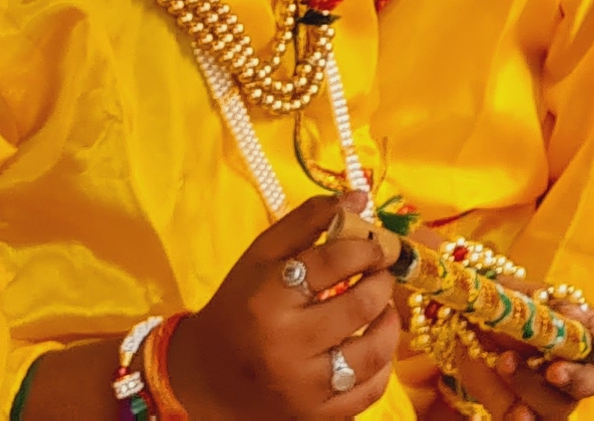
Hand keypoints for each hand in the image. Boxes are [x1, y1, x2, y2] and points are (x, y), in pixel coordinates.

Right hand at [165, 195, 405, 418]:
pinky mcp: (314, 417)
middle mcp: (286, 346)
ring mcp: (303, 388)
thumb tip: (359, 195)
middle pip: (361, 306)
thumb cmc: (238, 308)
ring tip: (381, 309)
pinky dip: (381, 366)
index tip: (374, 245)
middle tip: (379, 275)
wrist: (204, 379)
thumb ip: (308, 221)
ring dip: (389, 324)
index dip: (367, 246)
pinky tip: (371, 346)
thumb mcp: (260, 258)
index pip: (336, 261)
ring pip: (374, 353)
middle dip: (381, 282)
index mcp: (268, 299)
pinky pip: (369, 392)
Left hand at [442, 298, 593, 418]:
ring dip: (533, 389)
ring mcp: (551, 396)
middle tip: (554, 372)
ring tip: (504, 362)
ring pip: (559, 406)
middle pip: (590, 382)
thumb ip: (529, 304)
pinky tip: (518, 414)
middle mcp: (573, 368)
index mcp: (580, 330)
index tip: (571, 324)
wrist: (462, 332)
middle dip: (574, 378)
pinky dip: (522, 418)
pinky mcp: (525, 414)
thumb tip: (559, 315)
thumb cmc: (497, 309)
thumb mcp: (509, 295)